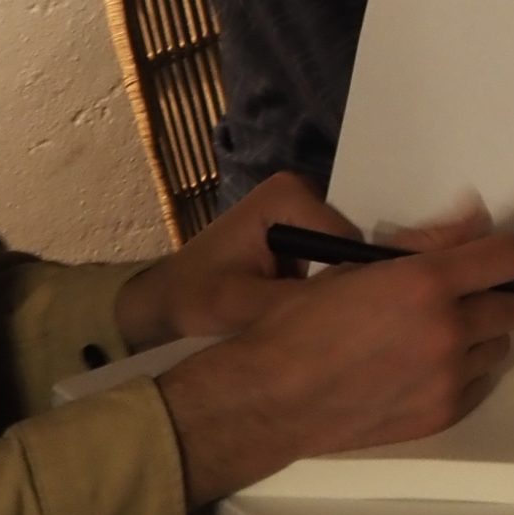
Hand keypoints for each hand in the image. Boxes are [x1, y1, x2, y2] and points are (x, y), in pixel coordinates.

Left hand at [114, 171, 354, 354]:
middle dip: (339, 284)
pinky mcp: (296, 232)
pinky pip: (327, 261)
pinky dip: (320, 288)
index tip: (330, 318)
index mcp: (288, 195)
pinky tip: (308, 313)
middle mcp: (300, 192)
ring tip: (314, 321)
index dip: (345, 281)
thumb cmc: (193, 299)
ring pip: (341, 256)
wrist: (162, 304)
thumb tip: (351, 309)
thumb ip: (297, 301)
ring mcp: (299, 210)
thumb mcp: (242, 305)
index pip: (346, 239)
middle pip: (347, 245)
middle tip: (322, 322)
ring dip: (330, 288)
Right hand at [155, 204, 513, 504]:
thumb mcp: (358, 268)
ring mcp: (448, 377)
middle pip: (512, 305)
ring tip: (433, 337)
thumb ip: (425, 243)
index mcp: (427, 283)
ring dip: (477, 337)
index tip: (491, 255)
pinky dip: (462, 374)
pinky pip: (478, 384)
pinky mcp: (442, 414)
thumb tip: (478, 218)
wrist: (272, 397)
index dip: (504, 252)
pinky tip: (424, 369)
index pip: (510, 257)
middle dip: (490, 296)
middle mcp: (448, 330)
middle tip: (456, 298)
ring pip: (498, 347)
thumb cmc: (303, 323)